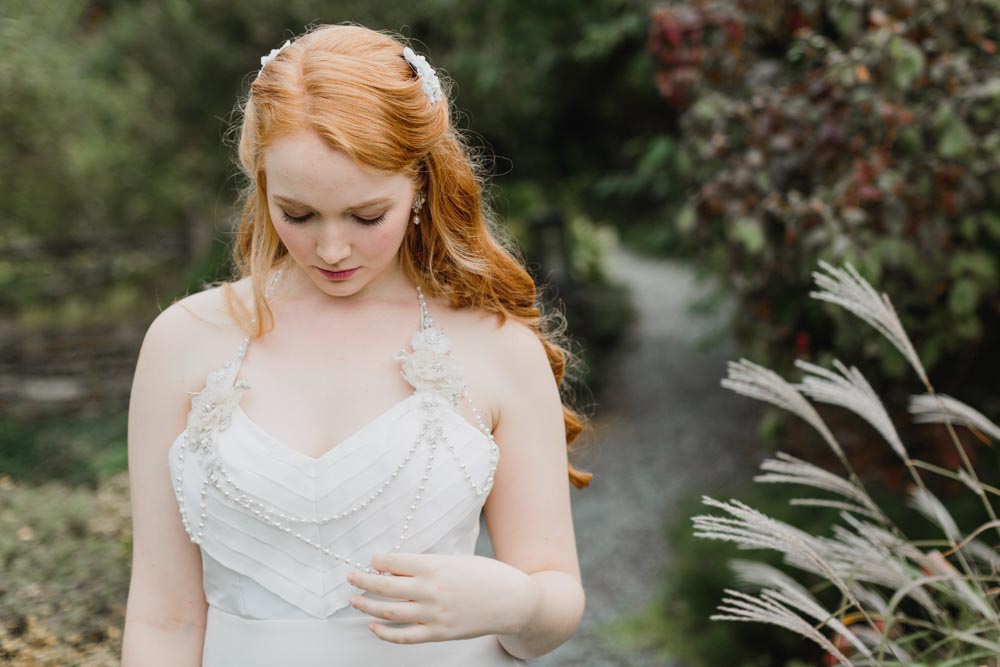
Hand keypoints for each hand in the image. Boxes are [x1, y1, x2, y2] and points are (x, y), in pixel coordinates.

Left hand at [346, 552, 539, 643]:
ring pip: (388, 611)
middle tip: (351, 576)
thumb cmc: (487, 575)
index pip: (394, 562)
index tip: (372, 560)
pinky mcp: (438, 633)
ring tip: (354, 599)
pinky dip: (384, 632)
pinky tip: (374, 625)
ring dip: (367, 604)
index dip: (378, 561)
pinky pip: (404, 636)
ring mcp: (433, 614)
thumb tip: (397, 568)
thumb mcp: (456, 560)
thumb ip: (428, 564)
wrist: (512, 601)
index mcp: (435, 566)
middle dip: (363, 580)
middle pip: (385, 586)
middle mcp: (430, 589)